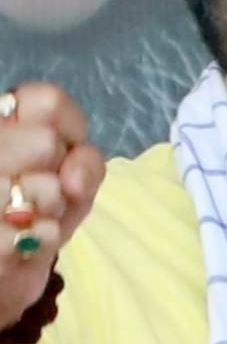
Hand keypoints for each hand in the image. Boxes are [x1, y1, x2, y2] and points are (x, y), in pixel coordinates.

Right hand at [0, 80, 91, 343]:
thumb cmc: (33, 219)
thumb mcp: (70, 183)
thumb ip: (85, 162)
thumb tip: (71, 180)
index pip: (48, 100)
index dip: (72, 131)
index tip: (62, 155)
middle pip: (46, 141)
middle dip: (60, 174)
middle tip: (41, 193)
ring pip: (44, 186)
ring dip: (51, 210)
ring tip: (28, 219)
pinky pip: (37, 230)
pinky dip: (42, 239)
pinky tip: (23, 243)